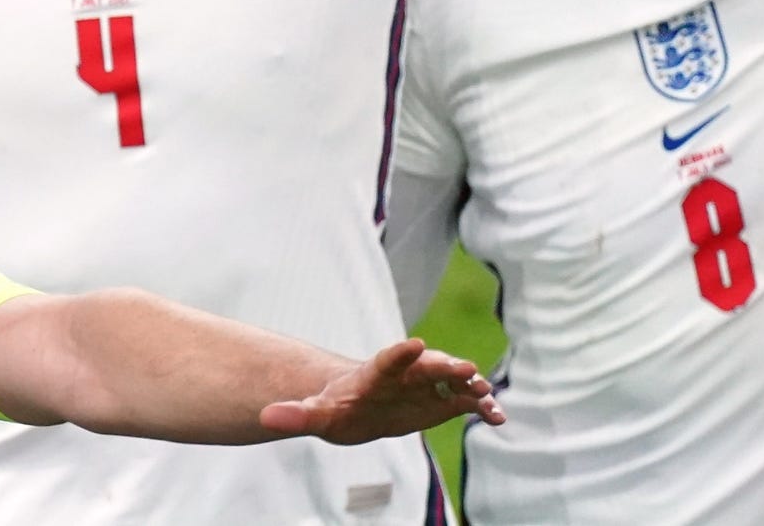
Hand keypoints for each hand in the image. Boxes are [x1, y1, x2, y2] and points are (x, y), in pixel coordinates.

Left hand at [257, 338, 503, 444]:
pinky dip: (482, 408)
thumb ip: (294, 414)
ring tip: (488, 396)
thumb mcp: (313, 413)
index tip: (415, 344)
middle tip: (465, 369)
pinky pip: (464, 403)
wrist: (352, 406)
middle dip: (445, 366)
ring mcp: (425, 387)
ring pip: (451, 382)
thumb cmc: (333, 405)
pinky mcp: (440, 403)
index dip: (399, 353)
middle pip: (426, 366)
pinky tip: (499, 419)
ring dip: (469, 386)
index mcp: (374, 374)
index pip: (387, 360)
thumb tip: (265, 418)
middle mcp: (404, 375)